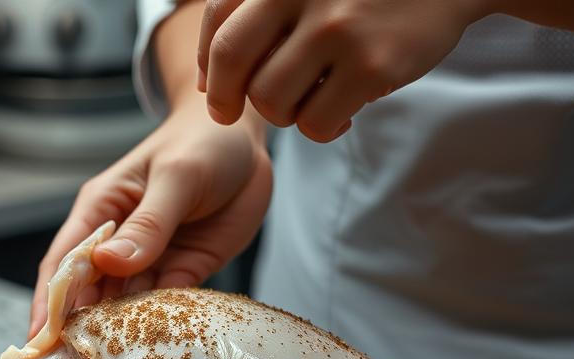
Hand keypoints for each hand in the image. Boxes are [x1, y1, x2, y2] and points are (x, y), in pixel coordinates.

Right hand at [29, 107, 270, 336]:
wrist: (246, 140)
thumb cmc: (200, 143)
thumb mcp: (176, 177)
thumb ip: (148, 223)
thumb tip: (108, 263)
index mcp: (101, 212)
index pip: (64, 263)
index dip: (48, 301)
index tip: (38, 339)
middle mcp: (118, 242)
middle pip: (88, 293)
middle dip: (76, 329)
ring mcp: (150, 260)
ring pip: (124, 305)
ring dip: (117, 333)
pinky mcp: (183, 271)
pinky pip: (166, 305)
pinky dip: (159, 326)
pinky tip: (155, 348)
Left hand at [198, 0, 486, 141]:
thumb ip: (257, 14)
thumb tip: (203, 80)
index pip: (217, 20)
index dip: (206, 62)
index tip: (213, 85)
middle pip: (230, 57)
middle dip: (222, 96)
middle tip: (229, 113)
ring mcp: (336, 27)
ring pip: (269, 99)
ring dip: (281, 113)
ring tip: (308, 100)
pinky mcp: (370, 64)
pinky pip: (314, 123)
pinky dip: (321, 129)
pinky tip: (341, 116)